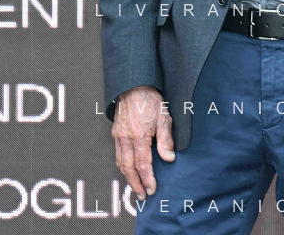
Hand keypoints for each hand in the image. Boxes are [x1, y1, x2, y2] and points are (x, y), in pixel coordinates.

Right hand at [112, 85, 173, 199]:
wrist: (133, 86)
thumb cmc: (151, 101)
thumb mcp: (164, 118)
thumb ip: (165, 140)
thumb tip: (169, 159)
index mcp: (139, 137)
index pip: (143, 165)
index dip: (147, 179)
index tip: (152, 190)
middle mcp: (125, 139)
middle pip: (128, 169)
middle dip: (135, 184)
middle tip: (142, 196)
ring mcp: (118, 137)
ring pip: (120, 163)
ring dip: (128, 178)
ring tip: (135, 188)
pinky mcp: (115, 134)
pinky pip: (118, 155)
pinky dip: (123, 166)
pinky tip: (129, 171)